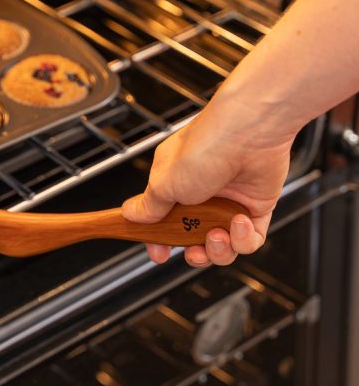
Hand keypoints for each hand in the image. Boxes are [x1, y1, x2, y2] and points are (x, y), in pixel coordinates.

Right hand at [122, 107, 292, 266]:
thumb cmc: (205, 148)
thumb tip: (129, 213)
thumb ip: (149, 205)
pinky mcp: (255, 207)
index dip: (160, 242)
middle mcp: (200, 195)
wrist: (251, 132)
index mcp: (174, 186)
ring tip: (216, 235)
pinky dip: (244, 239)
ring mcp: (228, 203)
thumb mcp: (164, 182)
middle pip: (192, 239)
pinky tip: (239, 223)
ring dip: (218, 249)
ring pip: (221, 245)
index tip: (159, 254)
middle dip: (192, 252)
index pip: (163, 223)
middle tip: (192, 250)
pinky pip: (249, 239)